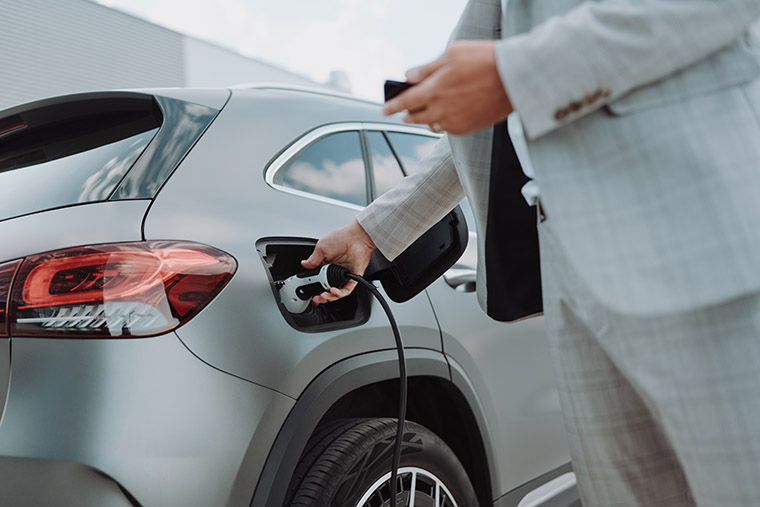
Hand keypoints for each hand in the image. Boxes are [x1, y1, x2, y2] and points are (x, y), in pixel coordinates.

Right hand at [301, 219, 376, 304]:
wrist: (357, 237)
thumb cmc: (342, 237)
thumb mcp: (321, 248)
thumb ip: (313, 260)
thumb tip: (304, 265)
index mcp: (327, 264)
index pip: (320, 280)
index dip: (315, 287)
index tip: (310, 292)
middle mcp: (336, 271)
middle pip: (328, 288)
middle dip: (322, 296)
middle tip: (316, 298)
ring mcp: (345, 275)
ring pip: (337, 292)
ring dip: (330, 297)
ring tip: (324, 296)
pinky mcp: (353, 277)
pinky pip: (347, 290)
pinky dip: (340, 293)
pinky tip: (333, 291)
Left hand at [382, 41, 512, 134]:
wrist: (513, 78)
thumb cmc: (485, 61)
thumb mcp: (451, 55)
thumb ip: (427, 69)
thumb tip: (409, 75)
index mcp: (433, 90)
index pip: (404, 102)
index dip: (392, 106)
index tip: (385, 109)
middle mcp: (441, 110)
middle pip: (415, 118)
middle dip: (408, 114)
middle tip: (405, 111)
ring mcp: (454, 122)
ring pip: (432, 125)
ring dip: (427, 119)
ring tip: (430, 110)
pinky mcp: (468, 128)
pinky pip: (449, 129)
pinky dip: (445, 122)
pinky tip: (450, 114)